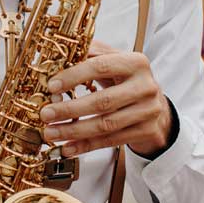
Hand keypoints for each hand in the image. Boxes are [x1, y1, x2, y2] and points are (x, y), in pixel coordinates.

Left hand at [39, 40, 172, 159]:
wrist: (157, 107)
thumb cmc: (127, 80)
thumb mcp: (115, 61)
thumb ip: (92, 54)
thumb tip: (59, 55)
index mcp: (135, 62)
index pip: (100, 67)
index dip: (73, 76)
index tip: (51, 86)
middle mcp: (145, 86)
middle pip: (103, 101)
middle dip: (69, 109)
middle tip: (46, 114)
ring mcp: (148, 111)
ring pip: (105, 125)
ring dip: (74, 131)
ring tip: (51, 132)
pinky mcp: (146, 131)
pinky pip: (110, 141)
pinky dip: (86, 145)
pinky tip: (68, 147)